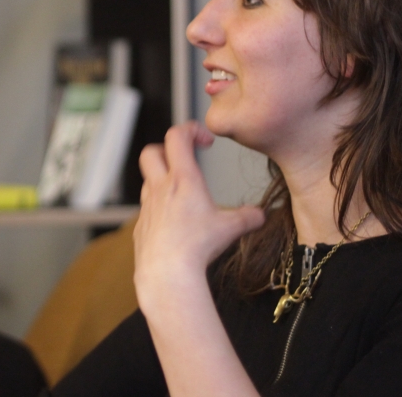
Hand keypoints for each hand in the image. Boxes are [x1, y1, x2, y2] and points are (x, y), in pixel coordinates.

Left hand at [134, 122, 263, 299]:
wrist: (167, 271)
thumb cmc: (196, 247)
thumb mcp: (230, 228)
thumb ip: (248, 217)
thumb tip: (260, 215)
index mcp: (183, 180)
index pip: (177, 137)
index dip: (190, 130)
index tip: (204, 139)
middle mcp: (160, 188)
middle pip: (151, 152)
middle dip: (167, 149)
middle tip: (184, 159)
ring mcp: (147, 206)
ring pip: (147, 180)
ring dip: (162, 178)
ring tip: (182, 192)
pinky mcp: (141, 225)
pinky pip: (147, 207)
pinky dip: (159, 206)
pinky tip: (174, 221)